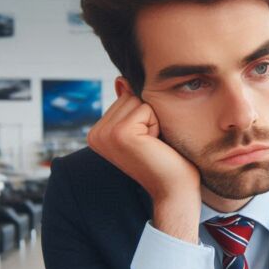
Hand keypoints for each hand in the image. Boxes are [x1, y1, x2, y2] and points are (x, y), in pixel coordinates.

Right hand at [87, 90, 201, 242]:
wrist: (174, 189)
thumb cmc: (165, 159)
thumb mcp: (145, 128)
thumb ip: (129, 105)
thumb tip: (120, 79)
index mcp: (97, 132)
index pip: (124, 97)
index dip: (144, 116)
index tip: (146, 141)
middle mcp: (95, 133)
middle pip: (129, 95)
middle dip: (149, 115)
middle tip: (151, 143)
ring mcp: (105, 134)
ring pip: (137, 99)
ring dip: (154, 119)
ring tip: (153, 144)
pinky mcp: (120, 133)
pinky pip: (145, 107)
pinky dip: (157, 123)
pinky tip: (154, 144)